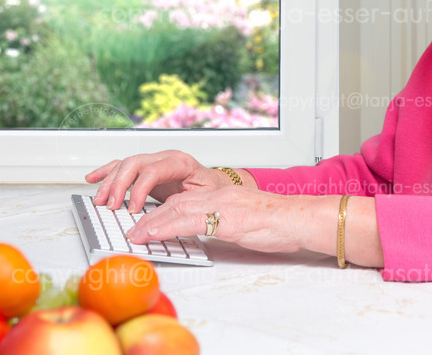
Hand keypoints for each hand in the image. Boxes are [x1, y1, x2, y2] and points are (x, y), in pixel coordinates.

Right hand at [85, 150, 224, 212]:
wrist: (216, 184)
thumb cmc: (211, 191)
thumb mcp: (204, 198)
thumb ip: (185, 204)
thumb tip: (165, 217)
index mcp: (180, 162)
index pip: (152, 170)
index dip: (139, 189)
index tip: (132, 209)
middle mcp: (165, 157)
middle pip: (135, 163)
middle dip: (119, 184)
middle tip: (111, 205)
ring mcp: (154, 161)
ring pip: (125, 164)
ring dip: (109, 181)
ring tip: (101, 199)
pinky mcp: (146, 169)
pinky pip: (122, 166)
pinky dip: (106, 171)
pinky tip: (93, 178)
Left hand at [125, 186, 309, 254]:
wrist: (299, 218)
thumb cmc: (279, 222)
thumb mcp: (245, 220)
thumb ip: (225, 221)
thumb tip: (211, 231)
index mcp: (222, 195)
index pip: (183, 200)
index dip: (161, 212)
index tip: (145, 224)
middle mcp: (217, 195)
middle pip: (174, 202)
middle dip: (149, 217)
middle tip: (131, 230)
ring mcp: (221, 204)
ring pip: (176, 209)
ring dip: (151, 222)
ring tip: (135, 234)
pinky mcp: (225, 217)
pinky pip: (189, 221)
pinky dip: (167, 227)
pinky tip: (153, 234)